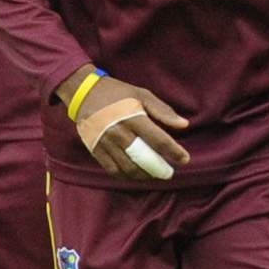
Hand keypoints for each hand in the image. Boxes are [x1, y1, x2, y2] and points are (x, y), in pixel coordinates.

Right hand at [62, 72, 190, 180]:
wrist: (84, 93)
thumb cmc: (118, 93)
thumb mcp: (142, 94)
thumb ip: (163, 111)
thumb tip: (184, 125)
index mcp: (133, 117)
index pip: (158, 140)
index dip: (174, 152)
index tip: (184, 159)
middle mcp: (119, 132)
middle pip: (144, 158)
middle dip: (159, 169)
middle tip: (169, 173)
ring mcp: (106, 143)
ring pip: (128, 168)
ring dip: (144, 174)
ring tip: (153, 174)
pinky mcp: (95, 149)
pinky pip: (112, 169)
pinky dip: (125, 175)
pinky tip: (135, 173)